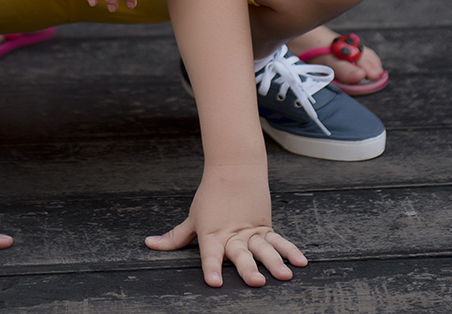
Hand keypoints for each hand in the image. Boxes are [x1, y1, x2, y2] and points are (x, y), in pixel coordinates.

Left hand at [145, 167, 306, 287]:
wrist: (234, 168)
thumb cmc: (210, 196)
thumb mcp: (193, 217)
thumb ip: (175, 237)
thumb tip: (150, 245)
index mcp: (212, 234)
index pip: (209, 254)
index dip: (210, 268)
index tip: (214, 282)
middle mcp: (232, 235)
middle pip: (240, 254)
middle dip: (248, 269)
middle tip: (256, 282)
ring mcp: (251, 232)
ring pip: (263, 248)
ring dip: (274, 262)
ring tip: (284, 275)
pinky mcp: (265, 227)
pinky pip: (279, 241)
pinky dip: (290, 251)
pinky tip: (301, 263)